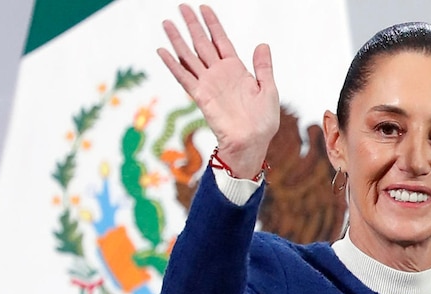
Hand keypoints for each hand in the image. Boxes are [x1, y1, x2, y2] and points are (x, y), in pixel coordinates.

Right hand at [157, 4, 279, 177]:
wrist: (252, 142)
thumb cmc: (263, 121)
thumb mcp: (268, 89)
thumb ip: (263, 67)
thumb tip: (262, 44)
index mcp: (237, 70)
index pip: (221, 40)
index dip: (213, 24)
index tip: (204, 7)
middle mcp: (220, 73)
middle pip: (202, 43)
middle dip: (192, 25)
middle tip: (181, 6)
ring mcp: (209, 84)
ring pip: (189, 56)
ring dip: (178, 40)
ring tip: (167, 22)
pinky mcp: (201, 96)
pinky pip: (184, 77)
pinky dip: (173, 64)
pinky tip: (162, 51)